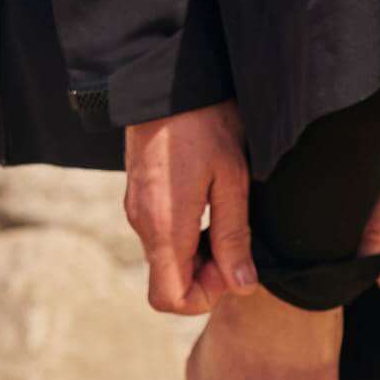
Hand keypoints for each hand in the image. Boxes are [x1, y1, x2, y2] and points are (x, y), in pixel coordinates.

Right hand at [123, 102, 257, 314]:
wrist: (166, 80)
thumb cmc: (205, 124)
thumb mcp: (232, 180)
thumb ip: (234, 237)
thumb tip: (242, 286)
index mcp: (165, 227)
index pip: (170, 299)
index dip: (205, 297)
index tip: (231, 266)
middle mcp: (143, 224)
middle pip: (168, 282)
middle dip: (205, 277)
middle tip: (235, 243)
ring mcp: (137, 210)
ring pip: (165, 259)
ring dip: (197, 255)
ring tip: (225, 218)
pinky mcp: (139, 196)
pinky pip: (160, 236)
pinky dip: (185, 237)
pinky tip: (208, 205)